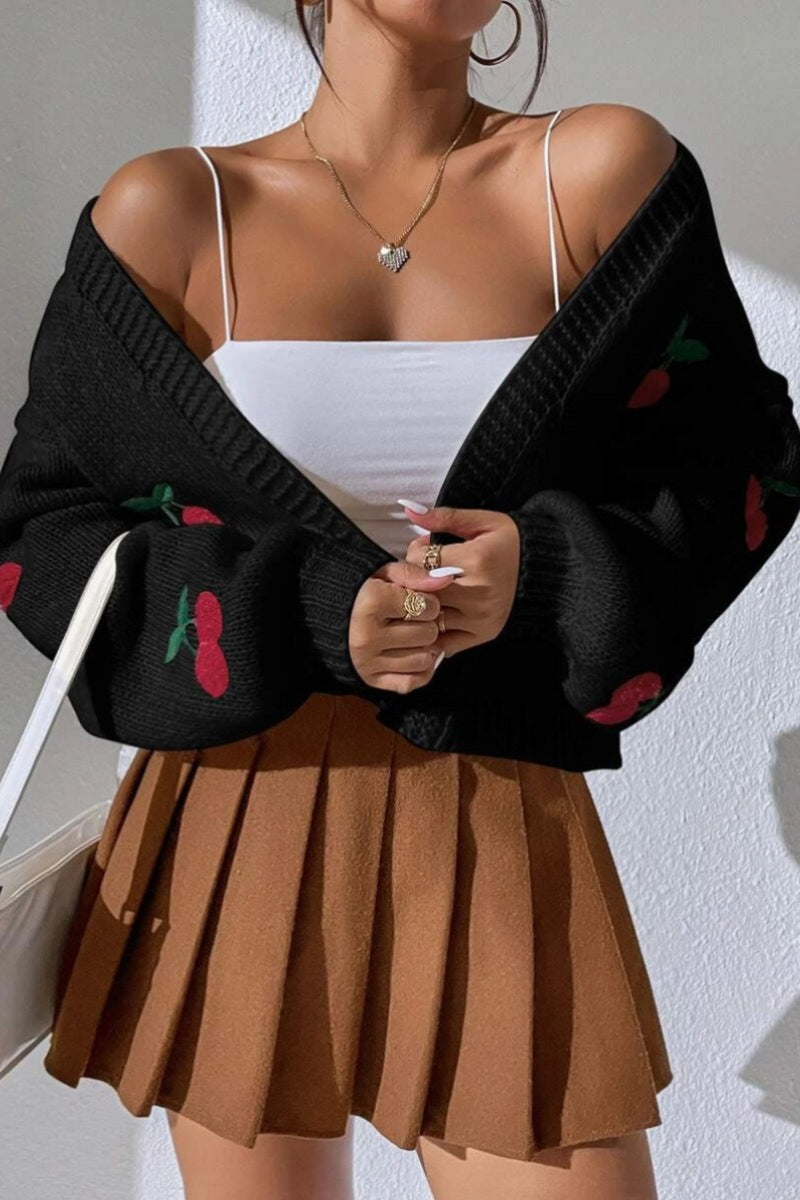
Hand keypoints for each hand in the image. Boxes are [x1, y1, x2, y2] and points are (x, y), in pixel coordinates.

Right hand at [348, 558, 460, 693]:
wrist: (324, 616)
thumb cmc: (358, 591)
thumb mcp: (382, 573)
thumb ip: (414, 574)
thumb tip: (446, 579)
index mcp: (371, 603)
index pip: (428, 607)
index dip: (429, 601)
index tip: (417, 600)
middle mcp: (368, 635)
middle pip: (428, 634)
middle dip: (427, 624)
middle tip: (414, 618)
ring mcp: (367, 661)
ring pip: (423, 659)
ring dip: (424, 647)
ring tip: (411, 635)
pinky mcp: (369, 679)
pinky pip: (410, 682)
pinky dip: (419, 672)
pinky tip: (413, 655)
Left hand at [401, 503, 520, 656]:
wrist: (547, 571)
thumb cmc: (511, 544)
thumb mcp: (482, 522)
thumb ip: (444, 517)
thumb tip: (409, 510)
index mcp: (476, 560)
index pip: (419, 560)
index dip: (415, 553)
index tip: (425, 550)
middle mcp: (478, 593)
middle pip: (420, 590)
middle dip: (412, 580)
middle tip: (420, 572)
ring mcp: (480, 617)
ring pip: (427, 616)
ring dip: (420, 605)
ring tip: (428, 592)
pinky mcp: (483, 634)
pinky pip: (443, 642)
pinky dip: (432, 632)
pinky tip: (435, 617)